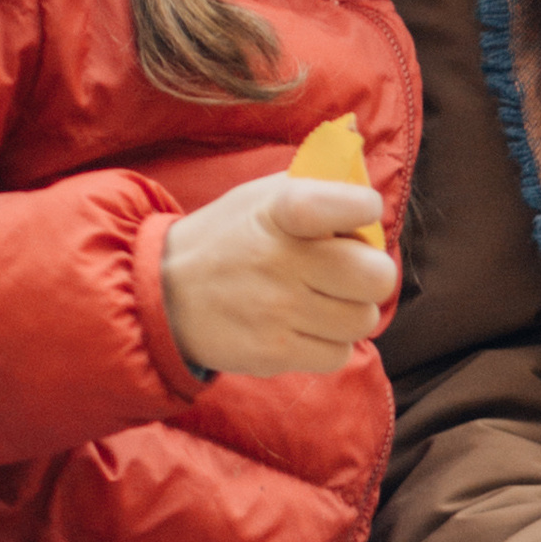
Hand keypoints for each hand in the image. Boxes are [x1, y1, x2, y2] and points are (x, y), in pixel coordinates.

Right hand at [160, 176, 396, 378]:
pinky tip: (305, 326)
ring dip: (351, 311)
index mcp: (281, 211)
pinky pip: (338, 355)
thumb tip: (366, 190)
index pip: (348, 205)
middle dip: (371, 273)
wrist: (164, 294)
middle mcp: (281, 262)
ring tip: (323, 300)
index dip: (364, 208)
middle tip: (350, 271)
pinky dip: (330, 343)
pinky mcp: (275, 354)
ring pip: (363, 321)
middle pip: (375, 278)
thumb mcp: (261, 196)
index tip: (359, 211)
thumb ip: (316, 186)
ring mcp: (279, 312)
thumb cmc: (228, 238)